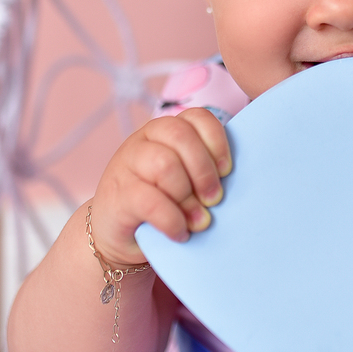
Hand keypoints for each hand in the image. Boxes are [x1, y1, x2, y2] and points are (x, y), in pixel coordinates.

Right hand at [89, 108, 230, 266]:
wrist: (117, 233)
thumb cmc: (161, 203)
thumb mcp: (184, 180)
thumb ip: (203, 172)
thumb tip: (235, 183)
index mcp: (165, 130)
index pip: (197, 117)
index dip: (217, 142)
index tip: (227, 171)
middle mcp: (143, 140)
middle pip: (181, 137)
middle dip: (204, 171)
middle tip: (214, 200)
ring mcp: (126, 164)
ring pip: (165, 165)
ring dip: (188, 198)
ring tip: (199, 221)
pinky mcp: (117, 194)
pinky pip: (150, 201)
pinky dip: (172, 220)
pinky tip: (180, 232)